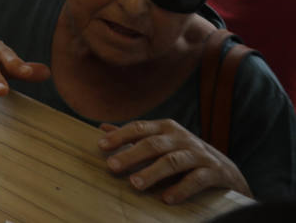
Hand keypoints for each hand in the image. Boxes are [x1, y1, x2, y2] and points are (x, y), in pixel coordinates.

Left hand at [98, 119, 251, 203]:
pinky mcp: (215, 172)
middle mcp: (182, 137)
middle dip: (131, 155)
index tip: (101, 146)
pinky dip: (180, 189)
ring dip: (152, 173)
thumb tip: (103, 128)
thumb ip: (135, 137)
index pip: (139, 128)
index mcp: (166, 128)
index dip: (120, 136)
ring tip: (134, 184)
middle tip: (112, 167)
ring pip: (172, 161)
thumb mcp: (162, 143)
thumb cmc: (185, 156)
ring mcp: (199, 154)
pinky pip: (196, 180)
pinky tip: (166, 199)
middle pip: (153, 144)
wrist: (228, 173)